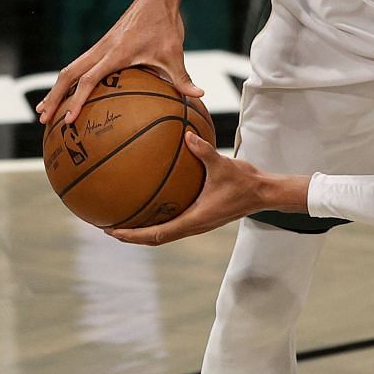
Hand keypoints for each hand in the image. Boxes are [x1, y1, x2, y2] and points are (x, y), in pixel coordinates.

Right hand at [36, 0, 201, 127]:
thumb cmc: (166, 26)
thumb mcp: (175, 54)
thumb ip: (183, 78)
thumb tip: (200, 97)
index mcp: (115, 53)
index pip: (89, 80)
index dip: (77, 101)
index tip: (69, 120)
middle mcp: (101, 49)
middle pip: (67, 75)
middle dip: (54, 97)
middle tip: (42, 118)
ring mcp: (99, 47)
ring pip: (69, 69)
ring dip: (56, 89)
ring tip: (45, 110)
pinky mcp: (102, 45)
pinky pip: (79, 65)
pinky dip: (68, 80)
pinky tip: (67, 94)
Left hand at [109, 133, 275, 244]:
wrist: (264, 193)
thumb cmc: (245, 182)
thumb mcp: (224, 165)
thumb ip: (204, 151)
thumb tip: (187, 135)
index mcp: (195, 220)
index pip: (158, 234)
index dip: (134, 235)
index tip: (114, 231)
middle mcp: (194, 226)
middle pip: (156, 239)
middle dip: (132, 236)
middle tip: (109, 228)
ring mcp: (197, 223)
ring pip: (165, 233)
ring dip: (144, 230)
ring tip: (124, 221)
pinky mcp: (201, 217)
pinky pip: (174, 222)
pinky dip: (158, 220)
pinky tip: (150, 205)